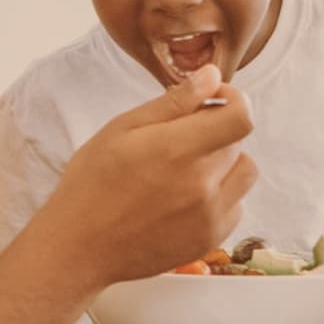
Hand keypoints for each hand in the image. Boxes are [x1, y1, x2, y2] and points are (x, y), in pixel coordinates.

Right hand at [44, 65, 257, 287]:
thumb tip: (212, 76)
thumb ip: (174, 102)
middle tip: (180, 139)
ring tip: (189, 168)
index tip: (214, 100)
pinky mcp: (210, 239)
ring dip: (226, 163)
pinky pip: (236, 205)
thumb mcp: (122, 129)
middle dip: (217, 131)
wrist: (80, 247)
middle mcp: (202, 185)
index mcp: (178, 150)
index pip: (240, 117)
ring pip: (244, 173)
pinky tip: (187, 197)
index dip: (234, 100)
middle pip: (238, 142)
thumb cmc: (92, 184)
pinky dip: (220, 195)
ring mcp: (209, 216)